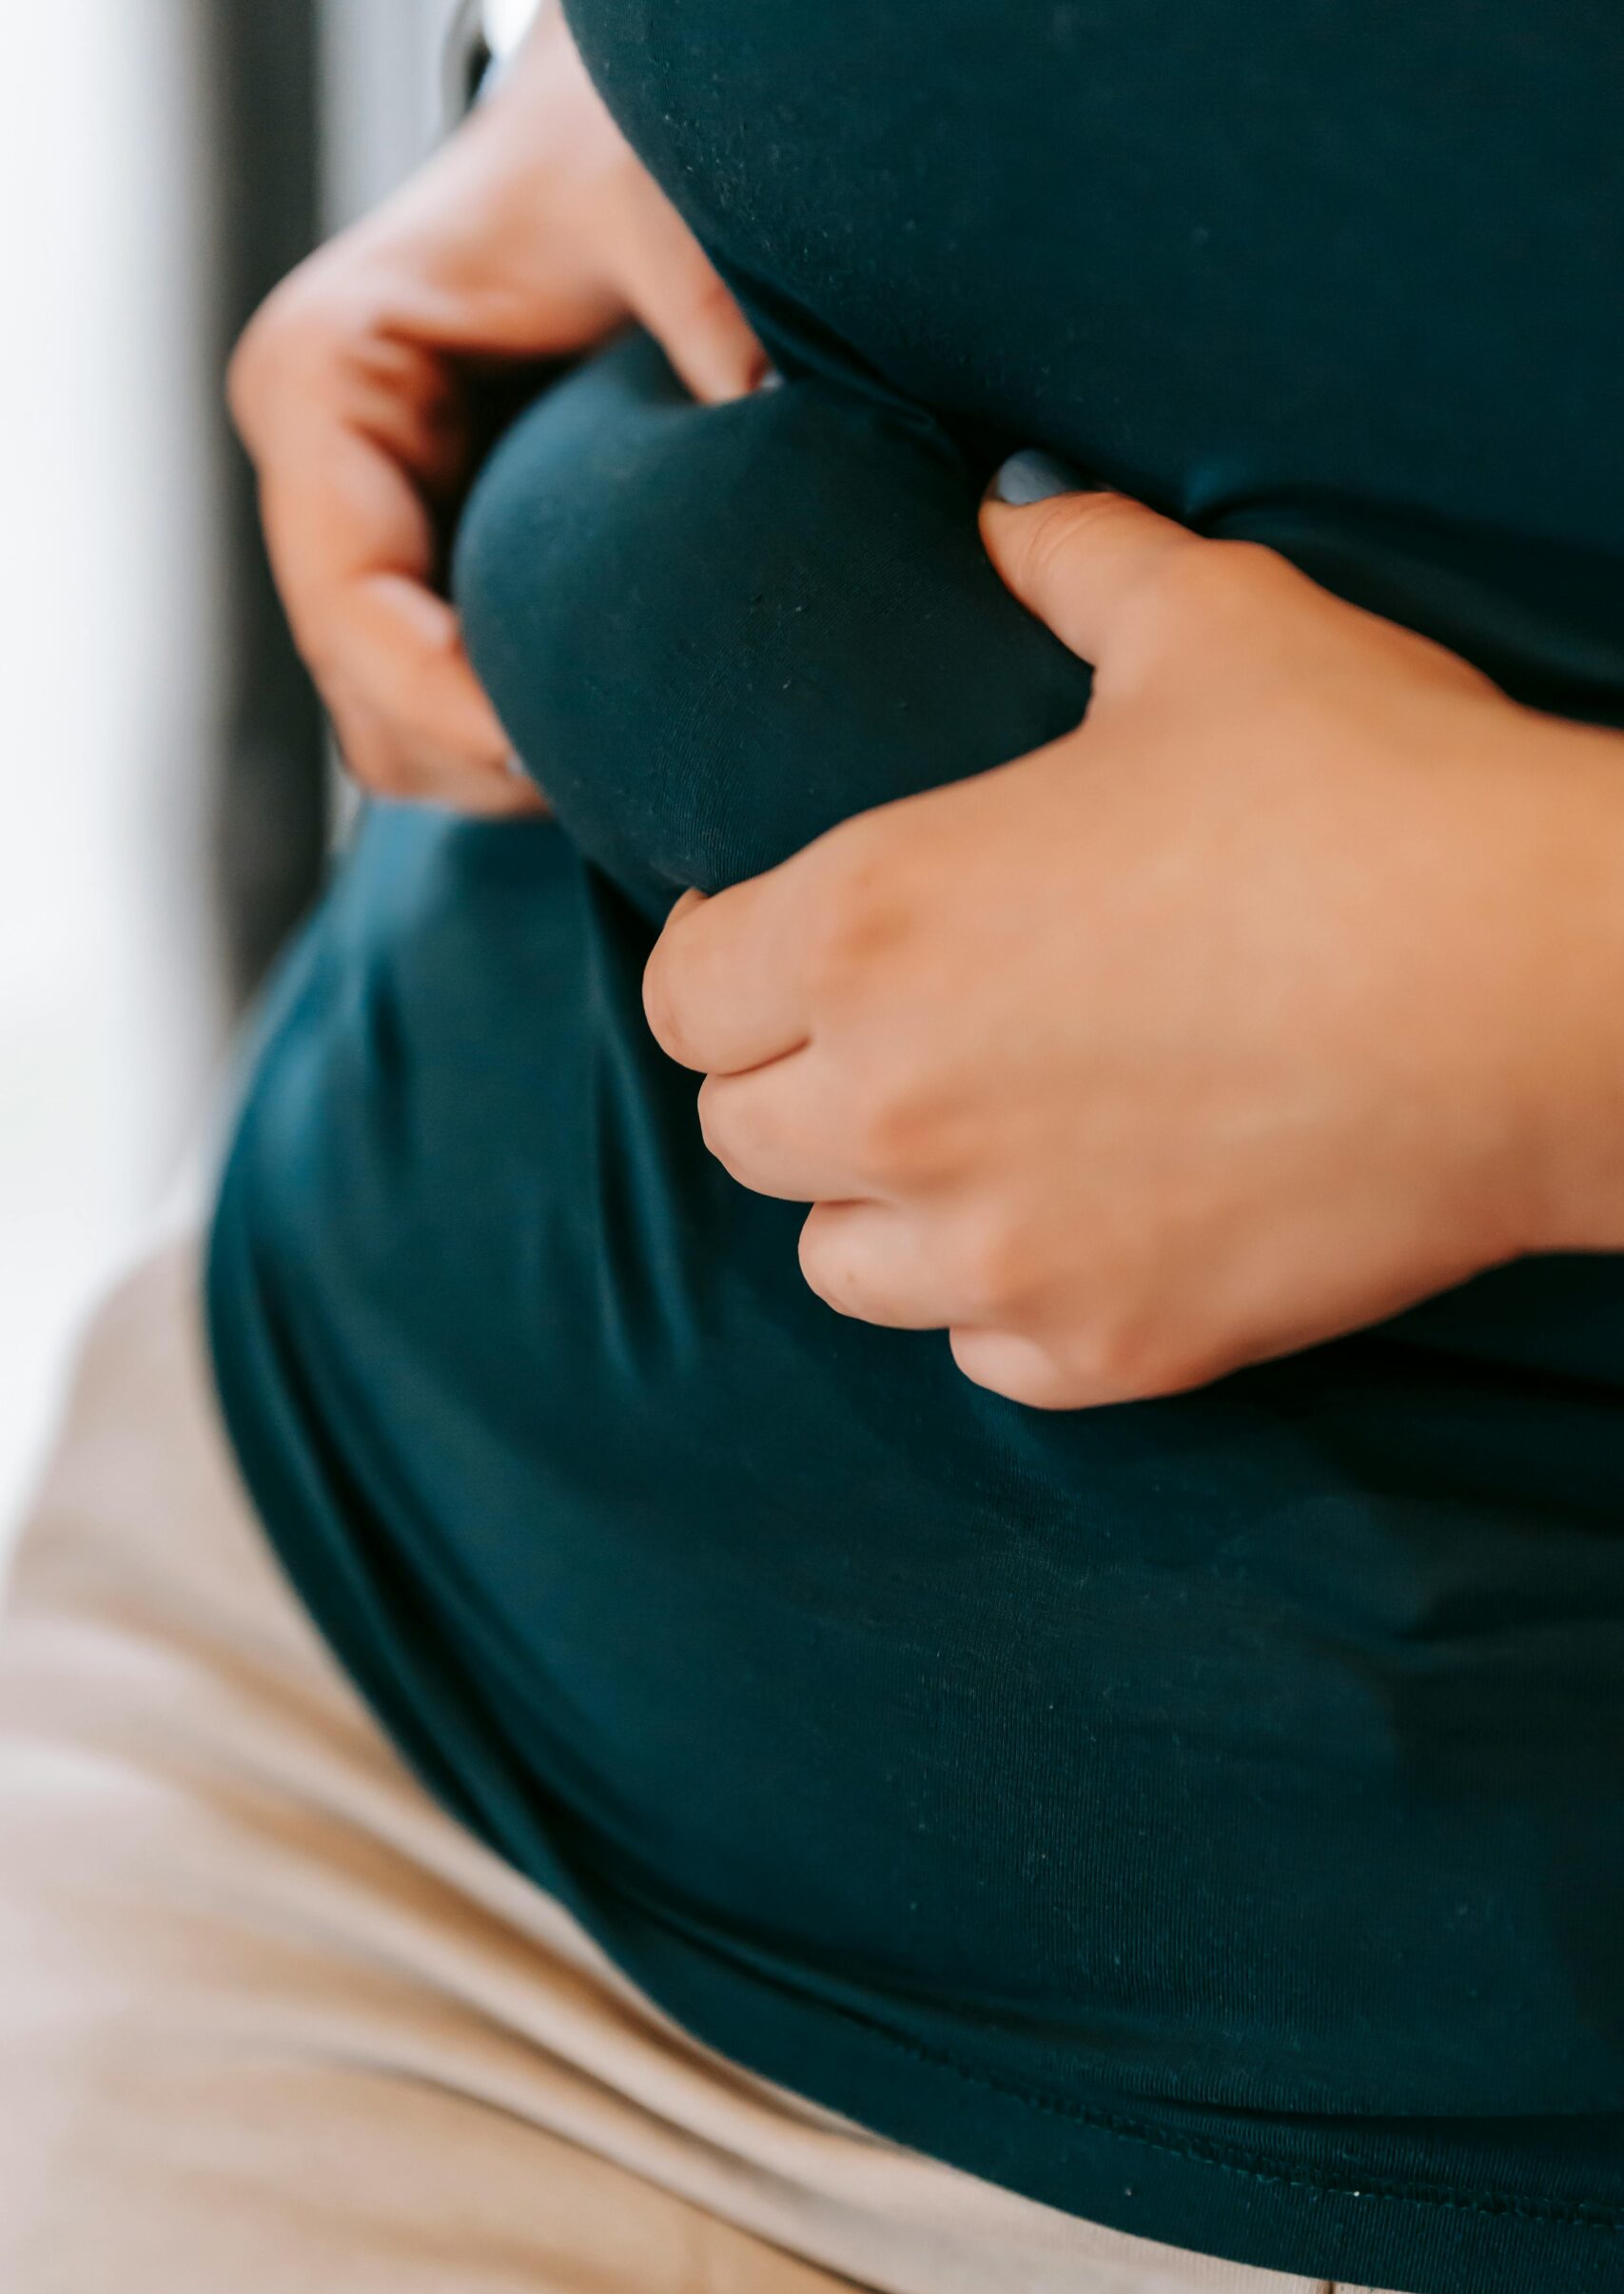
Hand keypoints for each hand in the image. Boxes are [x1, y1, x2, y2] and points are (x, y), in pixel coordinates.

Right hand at [228, 7, 765, 811]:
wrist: (597, 143)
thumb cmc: (602, 158)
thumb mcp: (645, 203)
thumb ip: (701, 298)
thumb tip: (773, 421)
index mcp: (322, 385)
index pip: (350, 606)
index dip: (445, 704)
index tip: (558, 755)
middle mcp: (319, 476)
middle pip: (365, 700)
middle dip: (486, 757)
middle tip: (633, 779)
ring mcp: (363, 540)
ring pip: (398, 733)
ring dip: (506, 770)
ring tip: (634, 768)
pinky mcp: (424, 581)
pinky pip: (447, 713)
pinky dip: (522, 743)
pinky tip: (622, 733)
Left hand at [643, 462, 1623, 1407]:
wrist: (1556, 988)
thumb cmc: (1375, 790)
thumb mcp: (1213, 624)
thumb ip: (1070, 559)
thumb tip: (999, 513)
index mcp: (868, 924)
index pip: (682, 991)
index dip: (712, 958)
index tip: (759, 938)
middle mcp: (896, 1109)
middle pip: (738, 1136)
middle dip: (786, 1078)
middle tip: (874, 1031)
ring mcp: (999, 1253)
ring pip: (838, 1265)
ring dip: (872, 1205)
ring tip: (962, 1140)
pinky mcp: (1110, 1349)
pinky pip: (983, 1357)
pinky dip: (1002, 1303)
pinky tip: (1072, 1227)